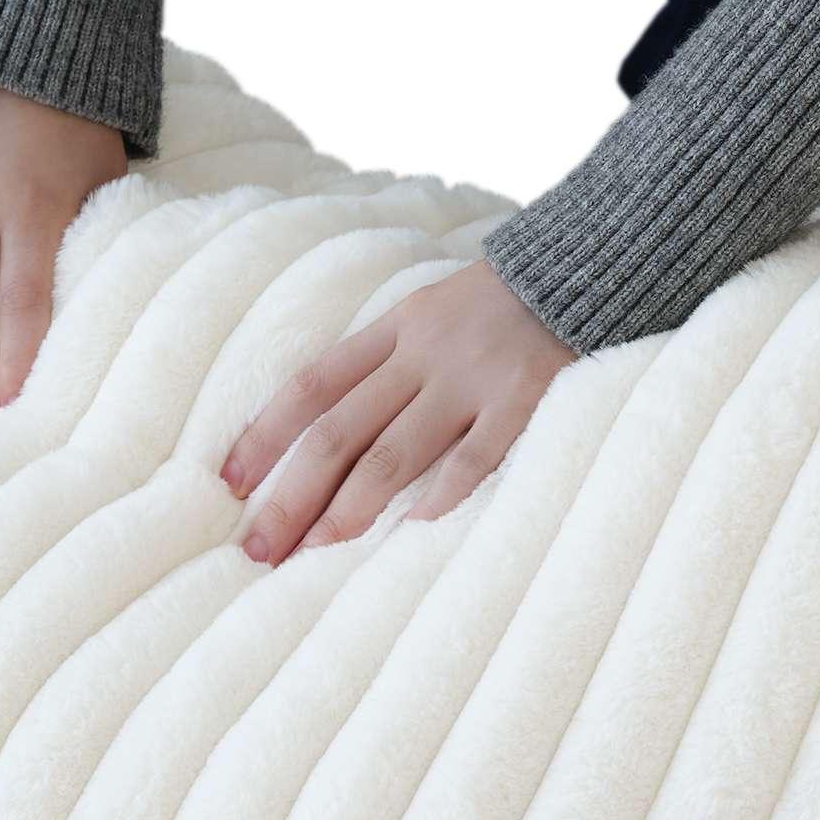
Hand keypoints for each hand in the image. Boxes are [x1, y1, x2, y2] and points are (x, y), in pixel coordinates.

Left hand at [220, 259, 576, 563]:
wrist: (592, 263)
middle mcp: (423, 354)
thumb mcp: (432, 312)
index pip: (312, 386)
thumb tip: (328, 436)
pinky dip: (440, 496)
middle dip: (291, 493)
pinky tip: (409, 536)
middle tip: (257, 547)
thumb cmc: (503, 305)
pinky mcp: (524, 401)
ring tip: (312, 555)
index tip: (227, 483)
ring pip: (393, 454)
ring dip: (347, 509)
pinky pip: (474, 458)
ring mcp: (472, 379)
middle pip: (338, 433)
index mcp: (395, 329)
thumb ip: (389, 363)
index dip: (264, 435)